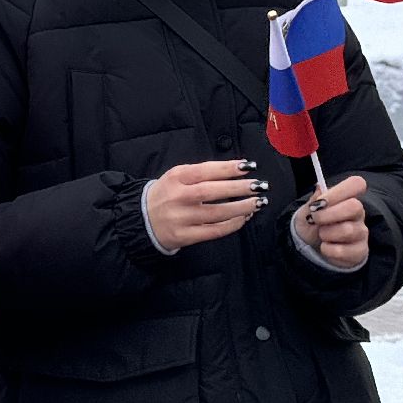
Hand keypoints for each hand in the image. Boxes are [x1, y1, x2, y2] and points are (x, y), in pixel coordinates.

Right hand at [146, 160, 268, 250]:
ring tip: (258, 202)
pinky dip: (232, 224)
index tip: (248, 166)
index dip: (227, 168)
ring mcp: (181, 218)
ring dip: (241, 207)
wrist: (142, 220)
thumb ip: (201, 173)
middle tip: (260, 185)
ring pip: (217, 213)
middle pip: (212, 191)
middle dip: (239, 188)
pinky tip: (244, 218)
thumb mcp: (176, 177)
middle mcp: (178, 197)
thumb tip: (236, 171)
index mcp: (176, 177)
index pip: (205, 170)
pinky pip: (214, 231)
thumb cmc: (166, 194)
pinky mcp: (185, 236)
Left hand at [293, 175, 368, 269]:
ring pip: (347, 230)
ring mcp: (361, 233)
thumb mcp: (307, 210)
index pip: (357, 184)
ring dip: (326, 233)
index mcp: (347, 198)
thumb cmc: (311, 224)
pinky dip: (328, 250)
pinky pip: (344, 251)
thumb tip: (320, 187)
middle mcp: (358, 214)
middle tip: (315, 219)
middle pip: (355, 206)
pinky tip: (326, 247)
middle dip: (328, 214)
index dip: (338, 191)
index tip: (321, 200)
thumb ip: (314, 199)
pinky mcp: (360, 251)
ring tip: (322, 235)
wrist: (310, 247)